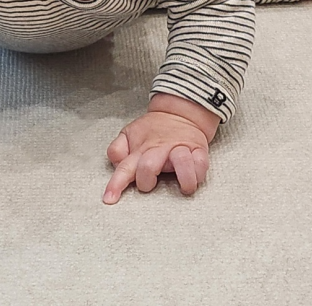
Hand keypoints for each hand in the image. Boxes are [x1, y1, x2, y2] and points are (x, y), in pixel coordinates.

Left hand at [103, 94, 219, 204]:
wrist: (179, 112)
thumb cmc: (153, 130)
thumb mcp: (129, 134)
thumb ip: (118, 149)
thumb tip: (115, 163)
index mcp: (141, 149)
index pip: (125, 167)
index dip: (116, 184)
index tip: (109, 199)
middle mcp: (160, 149)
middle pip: (149, 166)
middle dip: (147, 180)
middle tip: (149, 185)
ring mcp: (180, 149)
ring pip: (182, 162)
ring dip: (184, 177)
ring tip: (184, 187)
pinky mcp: (198, 149)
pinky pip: (202, 162)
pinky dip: (200, 171)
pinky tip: (197, 175)